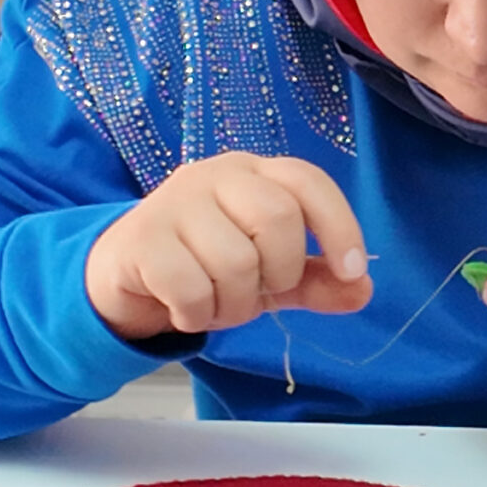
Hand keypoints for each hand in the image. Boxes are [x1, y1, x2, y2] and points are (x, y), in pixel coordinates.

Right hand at [84, 153, 370, 341]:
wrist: (124, 274)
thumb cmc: (206, 264)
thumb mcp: (268, 274)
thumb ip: (316, 280)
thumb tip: (362, 291)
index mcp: (254, 173)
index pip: (308, 182)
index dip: (339, 226)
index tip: (353, 271)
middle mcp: (215, 174)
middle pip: (277, 219)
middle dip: (279, 273)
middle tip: (257, 293)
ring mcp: (174, 201)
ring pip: (235, 262)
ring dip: (233, 305)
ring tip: (215, 304)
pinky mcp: (141, 237)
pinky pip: (191, 287)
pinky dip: (196, 314)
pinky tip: (185, 310)